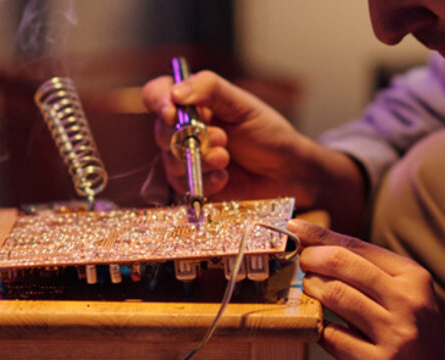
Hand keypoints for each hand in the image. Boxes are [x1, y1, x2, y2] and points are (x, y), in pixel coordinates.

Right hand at [142, 71, 317, 203]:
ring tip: (226, 158)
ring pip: (170, 160)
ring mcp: (186, 158)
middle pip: (160, 130)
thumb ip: (210, 89)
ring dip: (200, 159)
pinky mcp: (192, 185)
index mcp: (193, 103)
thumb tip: (175, 91)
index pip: (157, 94)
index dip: (157, 101)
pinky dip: (205, 181)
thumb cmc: (267, 133)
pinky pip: (182, 185)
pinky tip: (225, 177)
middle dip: (188, 136)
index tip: (172, 111)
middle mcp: (183, 129)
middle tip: (221, 138)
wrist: (287, 171)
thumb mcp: (242, 105)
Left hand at [289, 220, 444, 359]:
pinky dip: (318, 325)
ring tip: (309, 288)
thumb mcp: (408, 296)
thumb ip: (372, 272)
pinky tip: (318, 322)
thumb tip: (320, 244)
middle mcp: (407, 302)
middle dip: (312, 258)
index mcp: (415, 278)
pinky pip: (331, 335)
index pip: (359, 247)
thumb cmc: (416, 334)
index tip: (296, 228)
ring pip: (335, 295)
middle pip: (343, 265)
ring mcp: (393, 334)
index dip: (322, 235)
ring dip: (311, 288)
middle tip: (302, 262)